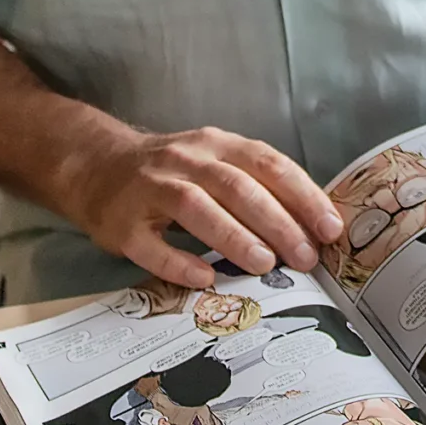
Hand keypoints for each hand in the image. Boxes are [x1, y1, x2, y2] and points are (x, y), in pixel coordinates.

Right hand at [59, 126, 344, 289]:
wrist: (95, 166)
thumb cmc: (171, 173)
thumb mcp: (214, 164)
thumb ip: (256, 187)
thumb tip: (313, 229)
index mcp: (215, 145)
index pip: (267, 163)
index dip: (303, 195)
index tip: (331, 228)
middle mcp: (185, 160)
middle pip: (237, 186)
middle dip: (277, 221)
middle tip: (306, 256)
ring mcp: (150, 189)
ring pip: (196, 207)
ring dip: (234, 236)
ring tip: (265, 264)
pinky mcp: (122, 223)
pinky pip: (151, 245)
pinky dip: (179, 262)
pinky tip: (205, 279)